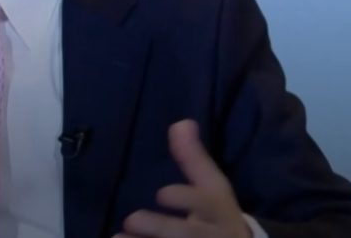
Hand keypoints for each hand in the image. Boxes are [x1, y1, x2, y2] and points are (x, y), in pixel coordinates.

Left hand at [114, 120, 251, 237]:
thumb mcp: (212, 188)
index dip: (186, 200)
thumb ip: (194, 158)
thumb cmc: (218, 218)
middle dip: (161, 229)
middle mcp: (212, 236)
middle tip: (131, 220)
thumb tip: (181, 123)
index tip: (163, 194)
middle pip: (187, 234)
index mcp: (219, 211)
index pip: (206, 204)